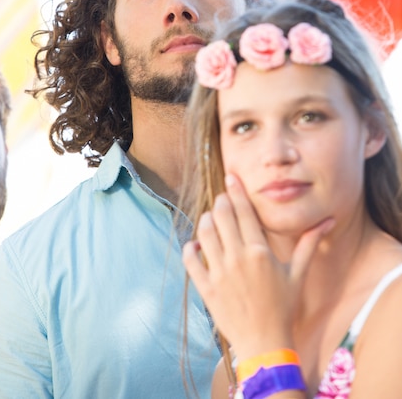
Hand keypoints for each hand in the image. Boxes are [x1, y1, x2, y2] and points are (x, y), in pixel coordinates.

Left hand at [183, 174, 332, 361]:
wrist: (265, 342)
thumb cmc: (284, 307)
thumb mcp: (297, 274)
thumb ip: (309, 244)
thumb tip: (328, 221)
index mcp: (260, 252)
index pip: (244, 212)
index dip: (236, 192)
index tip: (231, 177)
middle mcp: (238, 258)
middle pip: (221, 216)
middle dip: (220, 201)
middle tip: (222, 199)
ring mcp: (219, 273)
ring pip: (204, 233)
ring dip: (206, 220)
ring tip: (211, 218)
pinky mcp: (206, 288)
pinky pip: (191, 261)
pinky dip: (190, 248)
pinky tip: (196, 245)